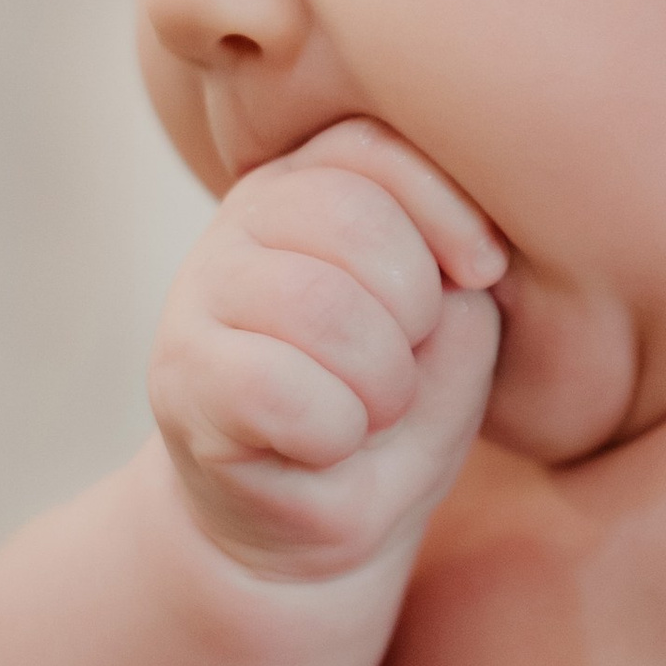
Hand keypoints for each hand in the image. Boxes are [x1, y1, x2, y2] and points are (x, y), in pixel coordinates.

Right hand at [149, 121, 505, 580]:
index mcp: (315, 180)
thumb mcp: (454, 314)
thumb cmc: (399, 400)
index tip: (484, 274)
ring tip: (369, 409)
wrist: (325, 517)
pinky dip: (335, 432)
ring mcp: (198, 295)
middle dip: (413, 309)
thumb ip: (457, 253)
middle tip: (404, 364)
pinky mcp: (181, 380)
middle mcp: (245, 220)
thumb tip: (471, 252)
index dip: (448, 210)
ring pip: (319, 306)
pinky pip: (281, 390)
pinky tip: (324, 443)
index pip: (375, 147)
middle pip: (354, 220)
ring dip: (380, 382)